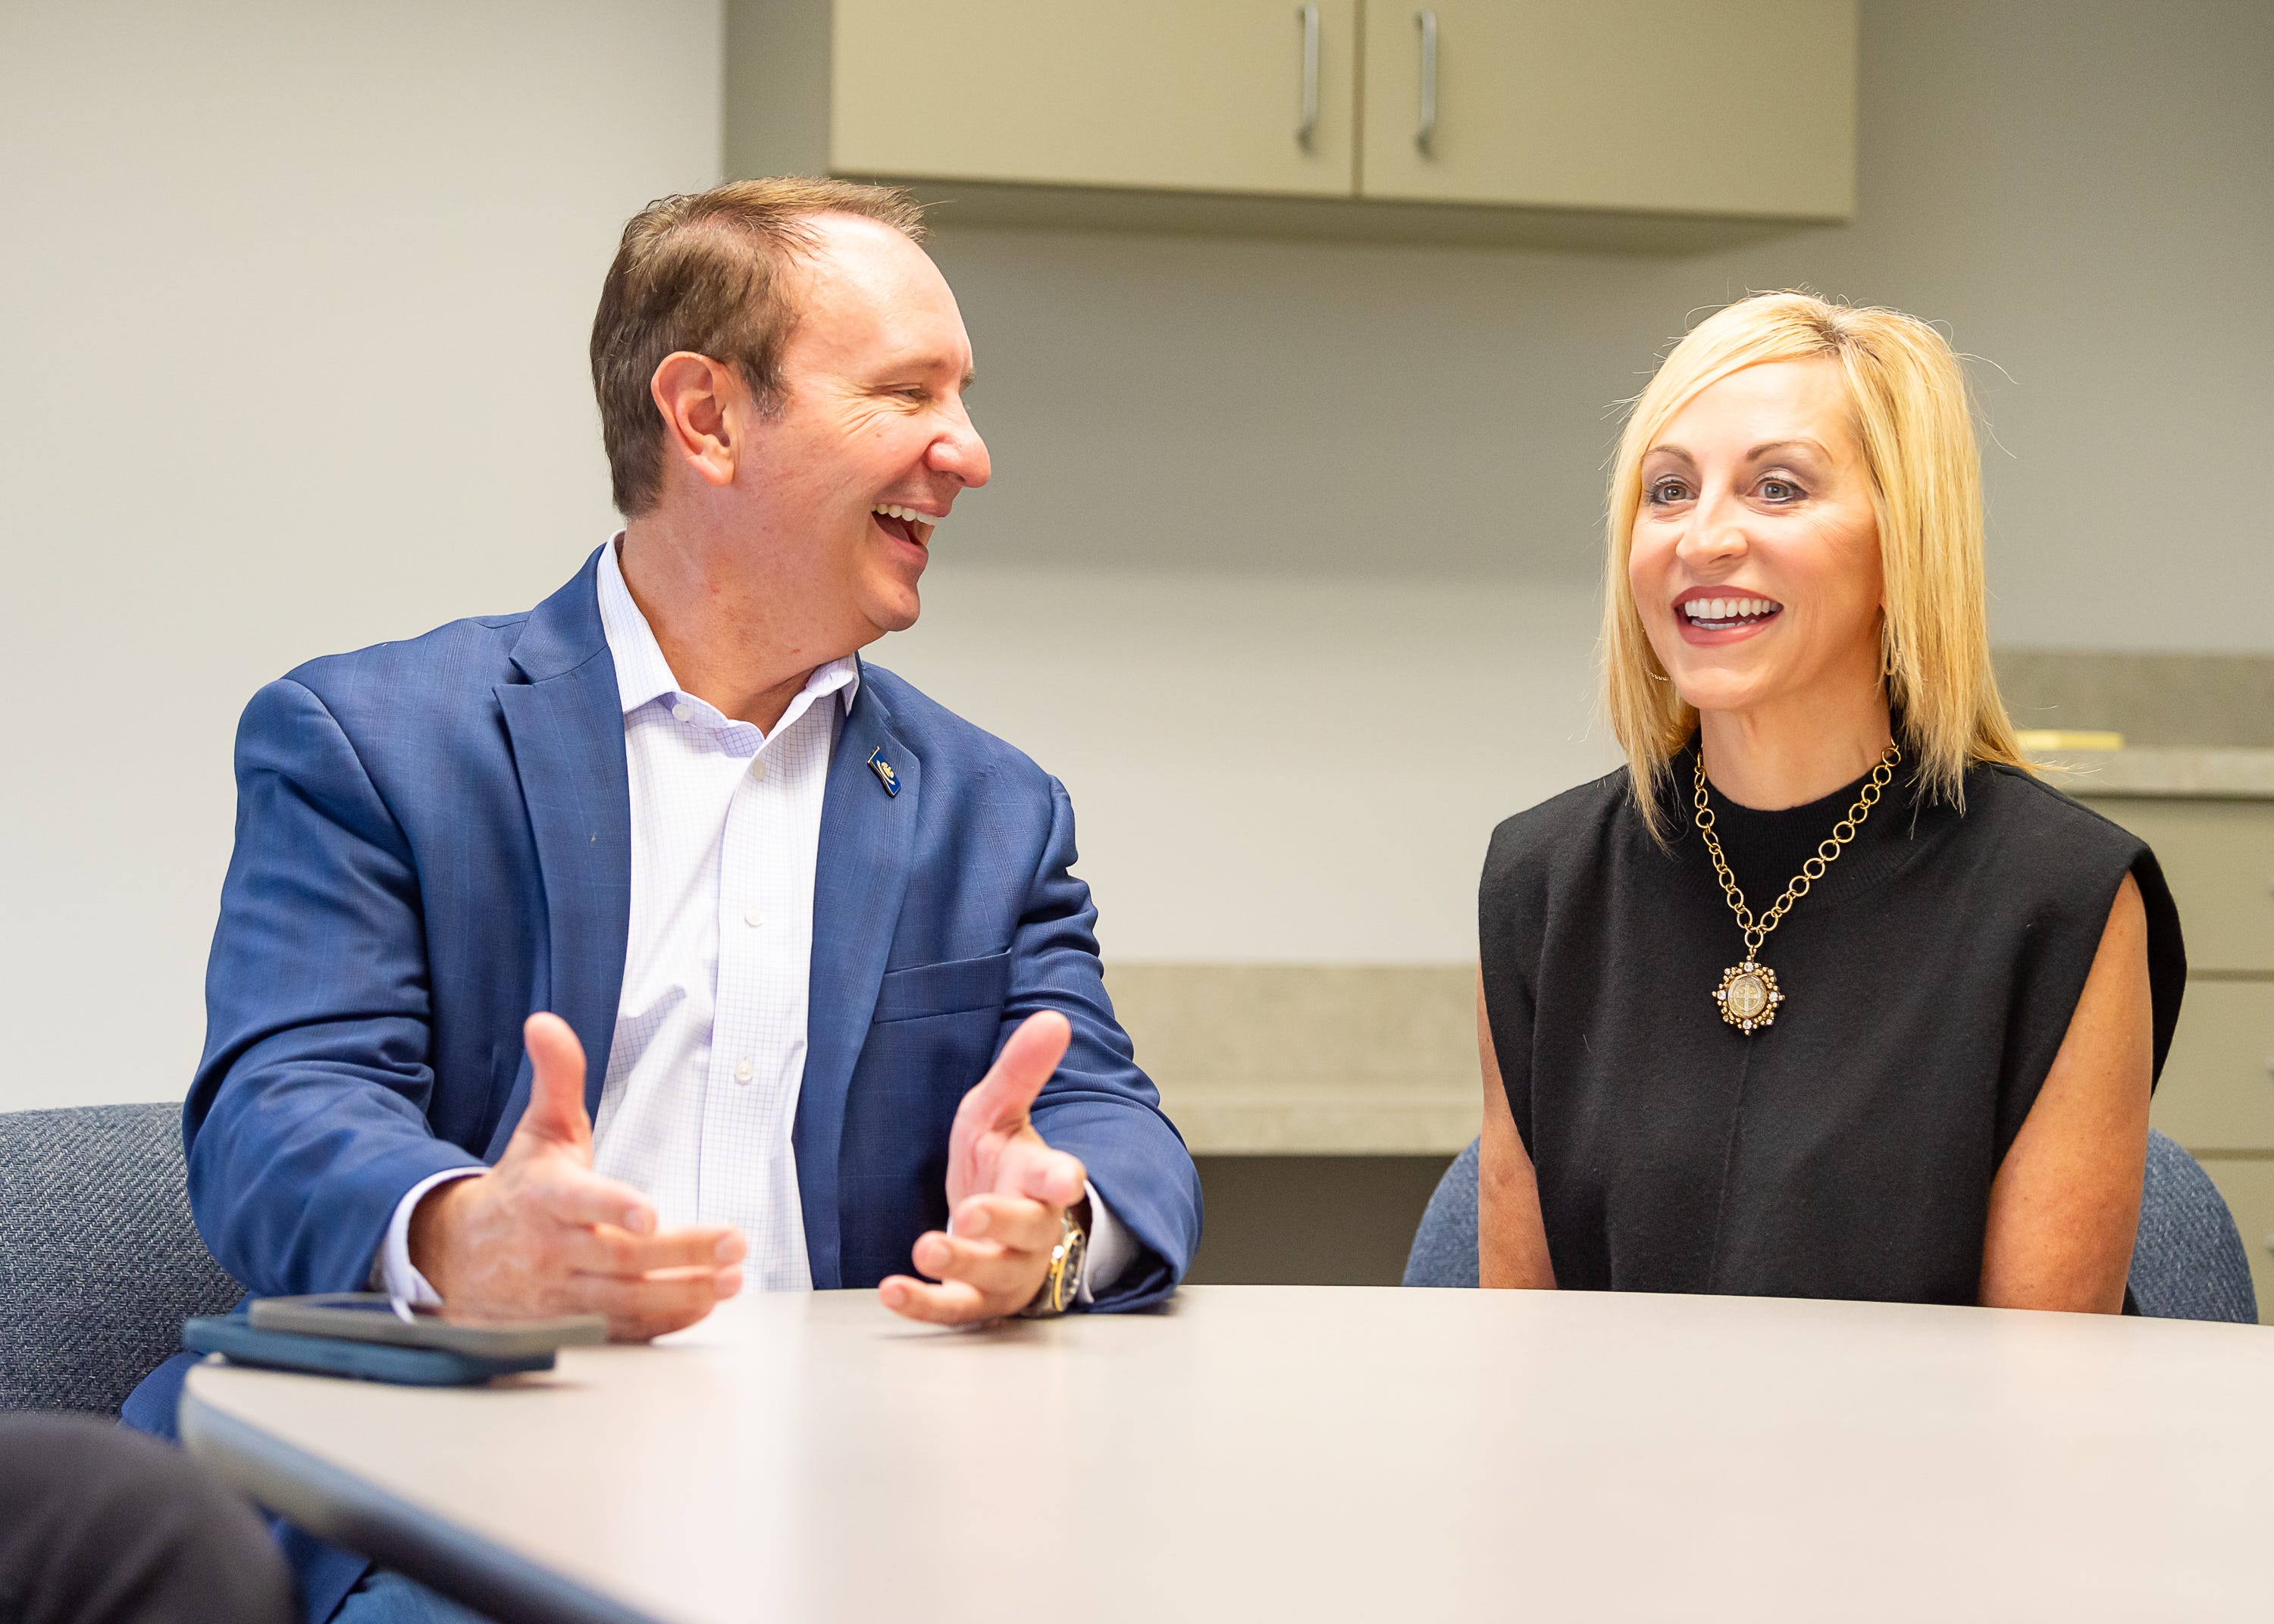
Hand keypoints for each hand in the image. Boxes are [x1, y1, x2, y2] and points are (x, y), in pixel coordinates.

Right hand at [408, 1013, 744, 1340]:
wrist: (459, 1256)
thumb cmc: (519, 1187)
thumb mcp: (539, 1129)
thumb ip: (556, 1078)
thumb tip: (545, 1021)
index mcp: (545, 1197)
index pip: (579, 1202)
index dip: (612, 1208)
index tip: (648, 1213)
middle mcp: (551, 1249)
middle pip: (621, 1257)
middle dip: (682, 1253)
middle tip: (734, 1242)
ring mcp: (560, 1293)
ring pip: (626, 1300)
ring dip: (683, 1291)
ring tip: (733, 1278)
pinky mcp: (571, 1323)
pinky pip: (621, 1330)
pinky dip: (664, 1322)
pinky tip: (705, 1305)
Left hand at [880, 1010, 1088, 1324]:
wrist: (996, 1229)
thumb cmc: (1000, 1165)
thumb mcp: (1000, 1113)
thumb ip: (1021, 1070)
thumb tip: (1054, 1018)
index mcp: (1041, 1181)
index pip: (1059, 1180)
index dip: (1061, 1180)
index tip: (1065, 1179)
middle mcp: (1032, 1231)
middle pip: (1026, 1230)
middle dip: (1000, 1222)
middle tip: (969, 1213)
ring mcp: (1005, 1272)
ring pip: (990, 1275)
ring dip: (959, 1262)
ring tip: (924, 1248)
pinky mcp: (975, 1300)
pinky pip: (953, 1308)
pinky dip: (923, 1302)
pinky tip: (892, 1290)